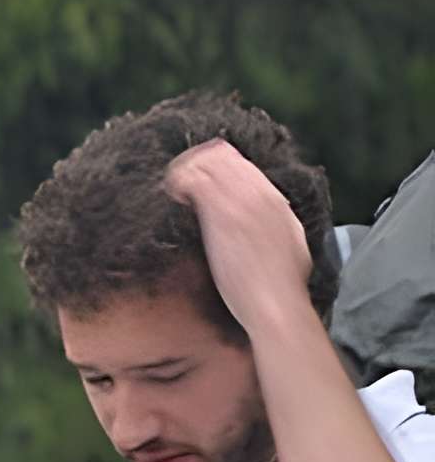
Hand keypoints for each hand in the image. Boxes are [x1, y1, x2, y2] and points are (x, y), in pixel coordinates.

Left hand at [167, 139, 314, 335]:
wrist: (276, 304)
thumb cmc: (280, 286)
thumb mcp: (288, 246)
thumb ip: (277, 226)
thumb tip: (270, 222)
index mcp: (276, 202)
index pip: (243, 166)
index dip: (217, 167)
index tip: (200, 178)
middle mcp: (260, 195)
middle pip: (223, 157)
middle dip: (198, 164)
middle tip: (180, 181)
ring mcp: (241, 203)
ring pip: (208, 163)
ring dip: (186, 170)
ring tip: (174, 187)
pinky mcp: (222, 214)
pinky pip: (195, 181)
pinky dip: (179, 181)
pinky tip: (173, 192)